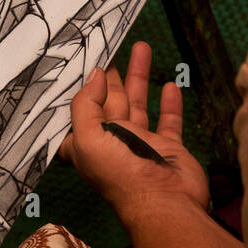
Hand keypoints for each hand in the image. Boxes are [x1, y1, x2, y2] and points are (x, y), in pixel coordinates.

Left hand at [58, 41, 209, 217]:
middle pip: (109, 101)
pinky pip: (168, 121)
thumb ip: (86, 105)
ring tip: (142, 47)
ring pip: (138, 104)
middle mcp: (112, 142)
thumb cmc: (122, 174)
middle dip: (111, 75)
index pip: (77, 112)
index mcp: (88, 143)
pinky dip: (168, 104)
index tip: (80, 61)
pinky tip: (169, 85)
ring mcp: (142, 144)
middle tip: (113, 44)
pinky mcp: (167, 147)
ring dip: (139, 77)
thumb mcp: (89, 138)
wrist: (165, 202)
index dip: (77, 90)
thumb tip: (95, 76)